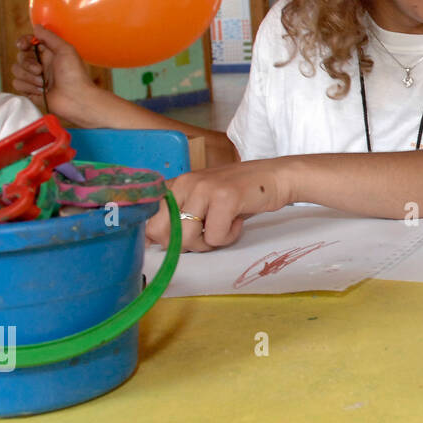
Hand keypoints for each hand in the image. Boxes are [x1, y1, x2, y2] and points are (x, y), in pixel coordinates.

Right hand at [12, 25, 97, 118]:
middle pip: (20, 56)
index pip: (28, 43)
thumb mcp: (65, 50)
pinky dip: (28, 87)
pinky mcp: (30, 90)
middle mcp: (40, 64)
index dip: (22, 42)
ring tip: (44, 83)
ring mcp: (34, 78)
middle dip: (27, 63)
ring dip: (29, 77)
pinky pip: (17, 83)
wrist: (76, 99)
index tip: (23, 45)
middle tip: (40, 70)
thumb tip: (36, 27)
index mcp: (48, 53)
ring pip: (16, 70)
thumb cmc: (75, 75)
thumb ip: (50, 37)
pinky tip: (42, 91)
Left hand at [147, 159, 292, 251]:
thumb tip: (150, 243)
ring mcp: (204, 188)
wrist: (275, 177)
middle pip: (161, 233)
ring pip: (187, 238)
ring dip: (208, 243)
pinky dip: (229, 237)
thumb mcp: (202, 200)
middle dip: (183, 244)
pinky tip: (238, 220)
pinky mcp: (225, 197)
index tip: (180, 241)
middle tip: (204, 236)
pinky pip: (215, 237)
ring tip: (224, 226)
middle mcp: (185, 183)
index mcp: (175, 185)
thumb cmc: (238, 194)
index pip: (147, 221)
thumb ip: (178, 216)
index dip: (160, 239)